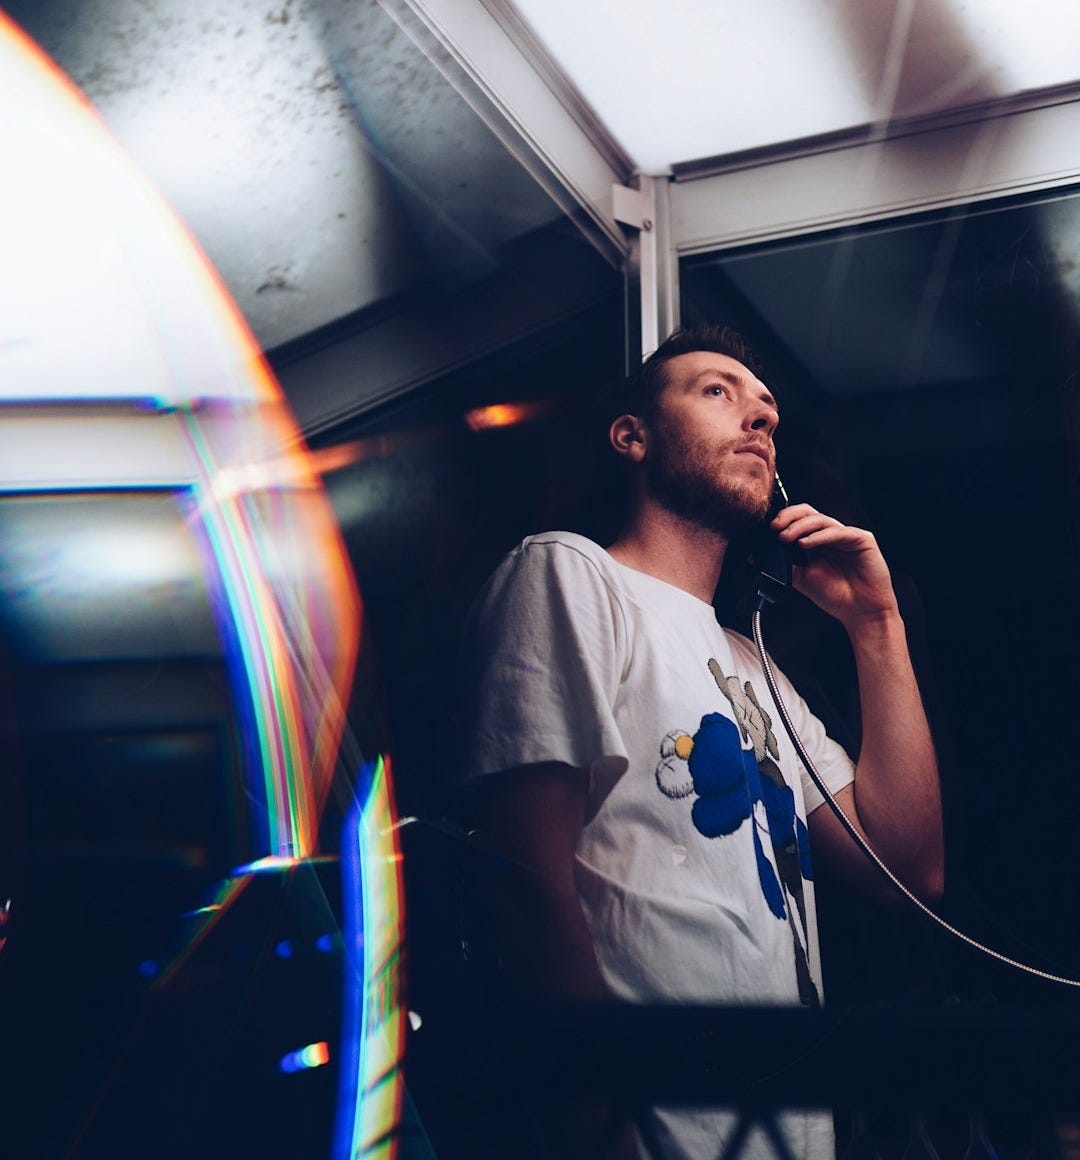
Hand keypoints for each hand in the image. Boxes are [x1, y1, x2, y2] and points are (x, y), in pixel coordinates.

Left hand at [770, 504, 898, 629]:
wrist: (860, 612)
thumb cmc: (836, 596)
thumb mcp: (802, 579)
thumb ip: (785, 565)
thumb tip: (759, 558)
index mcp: (816, 542)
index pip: (797, 520)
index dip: (782, 520)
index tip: (767, 531)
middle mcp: (829, 535)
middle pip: (808, 513)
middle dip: (788, 517)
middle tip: (775, 528)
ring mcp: (846, 535)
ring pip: (820, 520)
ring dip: (800, 527)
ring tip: (785, 537)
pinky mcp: (862, 539)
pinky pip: (838, 532)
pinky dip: (819, 536)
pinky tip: (805, 543)